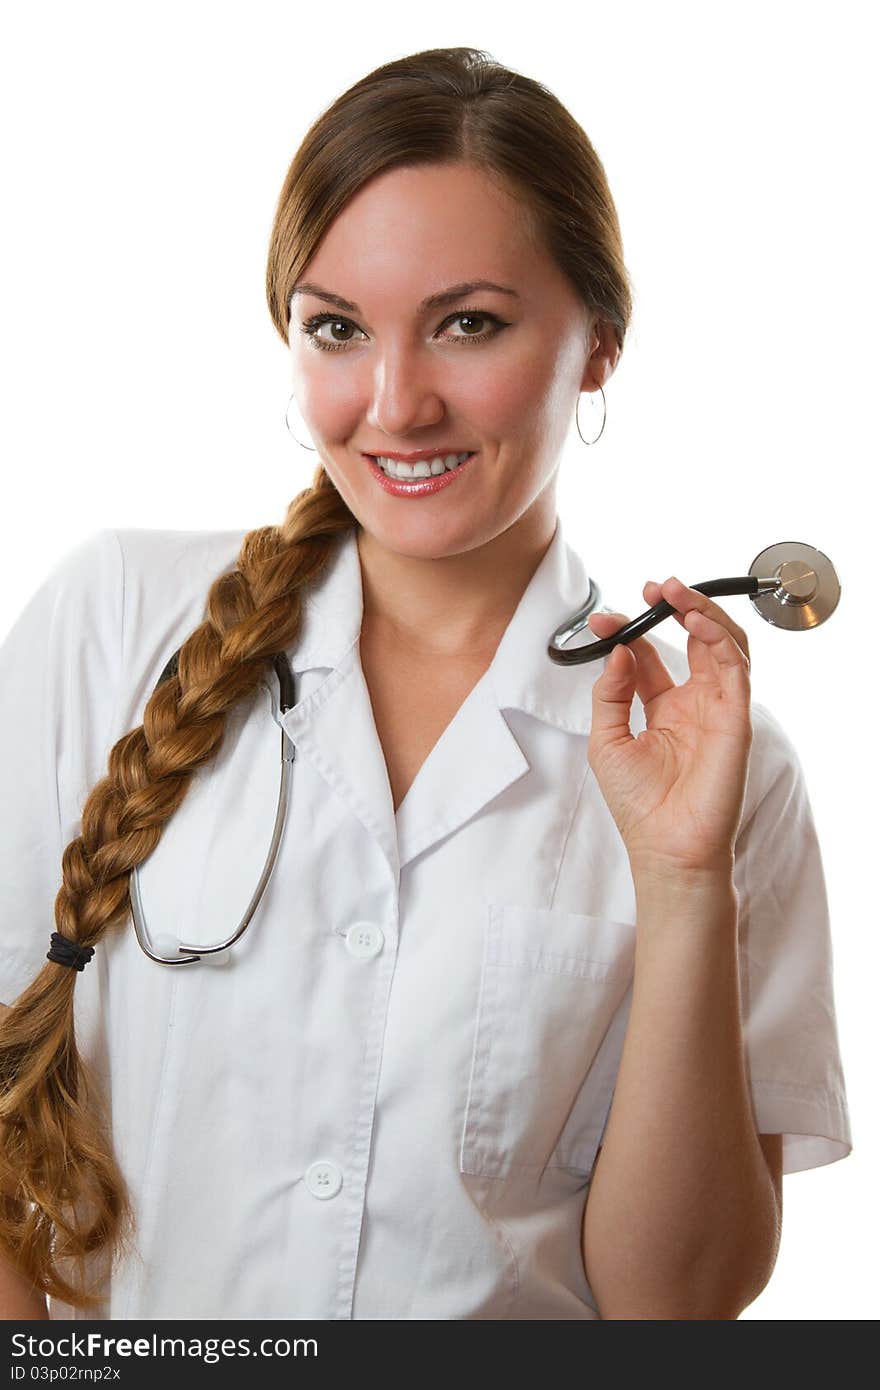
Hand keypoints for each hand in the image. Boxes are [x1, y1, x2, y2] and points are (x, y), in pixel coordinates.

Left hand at [587, 576, 752, 876]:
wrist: (665, 847)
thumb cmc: (638, 805)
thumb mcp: (607, 741)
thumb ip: (611, 693)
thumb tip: (619, 650)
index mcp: (664, 708)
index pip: (652, 655)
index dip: (631, 630)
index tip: (605, 617)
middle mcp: (694, 704)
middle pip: (694, 640)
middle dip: (674, 608)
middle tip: (652, 588)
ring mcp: (718, 709)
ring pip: (722, 644)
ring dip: (701, 612)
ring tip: (675, 592)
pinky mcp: (736, 719)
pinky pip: (736, 668)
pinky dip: (719, 638)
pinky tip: (695, 620)